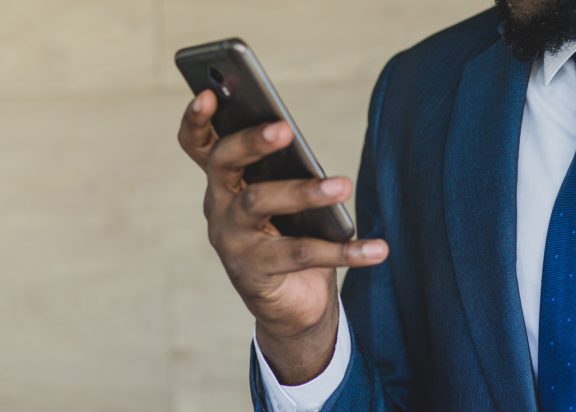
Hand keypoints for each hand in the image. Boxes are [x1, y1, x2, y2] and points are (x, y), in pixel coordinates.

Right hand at [177, 90, 388, 383]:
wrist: (291, 306)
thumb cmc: (288, 236)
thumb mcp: (285, 198)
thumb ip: (285, 167)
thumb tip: (298, 137)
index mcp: (223, 181)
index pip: (198, 144)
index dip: (196, 119)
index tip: (208, 93)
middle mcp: (218, 207)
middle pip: (224, 164)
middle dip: (251, 142)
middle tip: (284, 129)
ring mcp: (232, 241)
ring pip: (259, 204)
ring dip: (304, 191)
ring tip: (343, 184)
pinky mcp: (255, 273)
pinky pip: (303, 254)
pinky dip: (346, 251)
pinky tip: (378, 248)